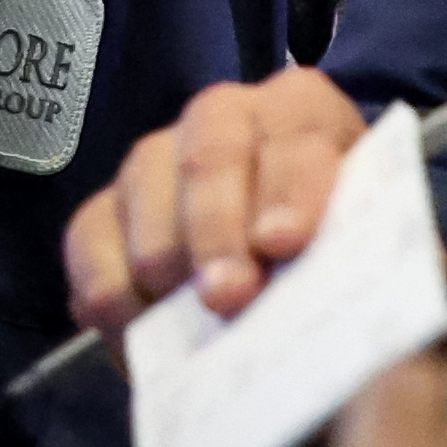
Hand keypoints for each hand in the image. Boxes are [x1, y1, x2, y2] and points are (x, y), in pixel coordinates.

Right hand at [67, 64, 369, 330]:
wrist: (275, 278)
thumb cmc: (329, 253)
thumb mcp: (357, 241)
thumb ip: (353, 252)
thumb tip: (347, 291)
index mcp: (301, 110)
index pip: (297, 133)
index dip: (291, 186)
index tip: (283, 242)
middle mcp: (222, 116)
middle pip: (210, 157)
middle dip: (218, 232)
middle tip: (229, 297)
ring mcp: (154, 157)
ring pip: (146, 195)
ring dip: (169, 271)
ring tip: (195, 325)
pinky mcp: (101, 210)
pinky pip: (89, 244)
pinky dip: (114, 297)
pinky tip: (145, 337)